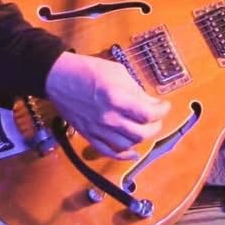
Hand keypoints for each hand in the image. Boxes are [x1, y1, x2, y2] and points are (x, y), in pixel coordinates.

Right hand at [44, 51, 169, 159]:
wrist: (59, 77)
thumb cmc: (88, 70)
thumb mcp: (118, 72)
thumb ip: (137, 90)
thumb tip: (151, 103)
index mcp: (117, 99)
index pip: (148, 114)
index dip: (162, 111)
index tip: (164, 106)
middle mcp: (109, 118)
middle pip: (141, 133)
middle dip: (155, 126)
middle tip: (156, 118)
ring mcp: (98, 129)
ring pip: (128, 144)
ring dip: (141, 138)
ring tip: (144, 128)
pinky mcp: (88, 135)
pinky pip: (108, 152)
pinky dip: (123, 155)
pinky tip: (133, 152)